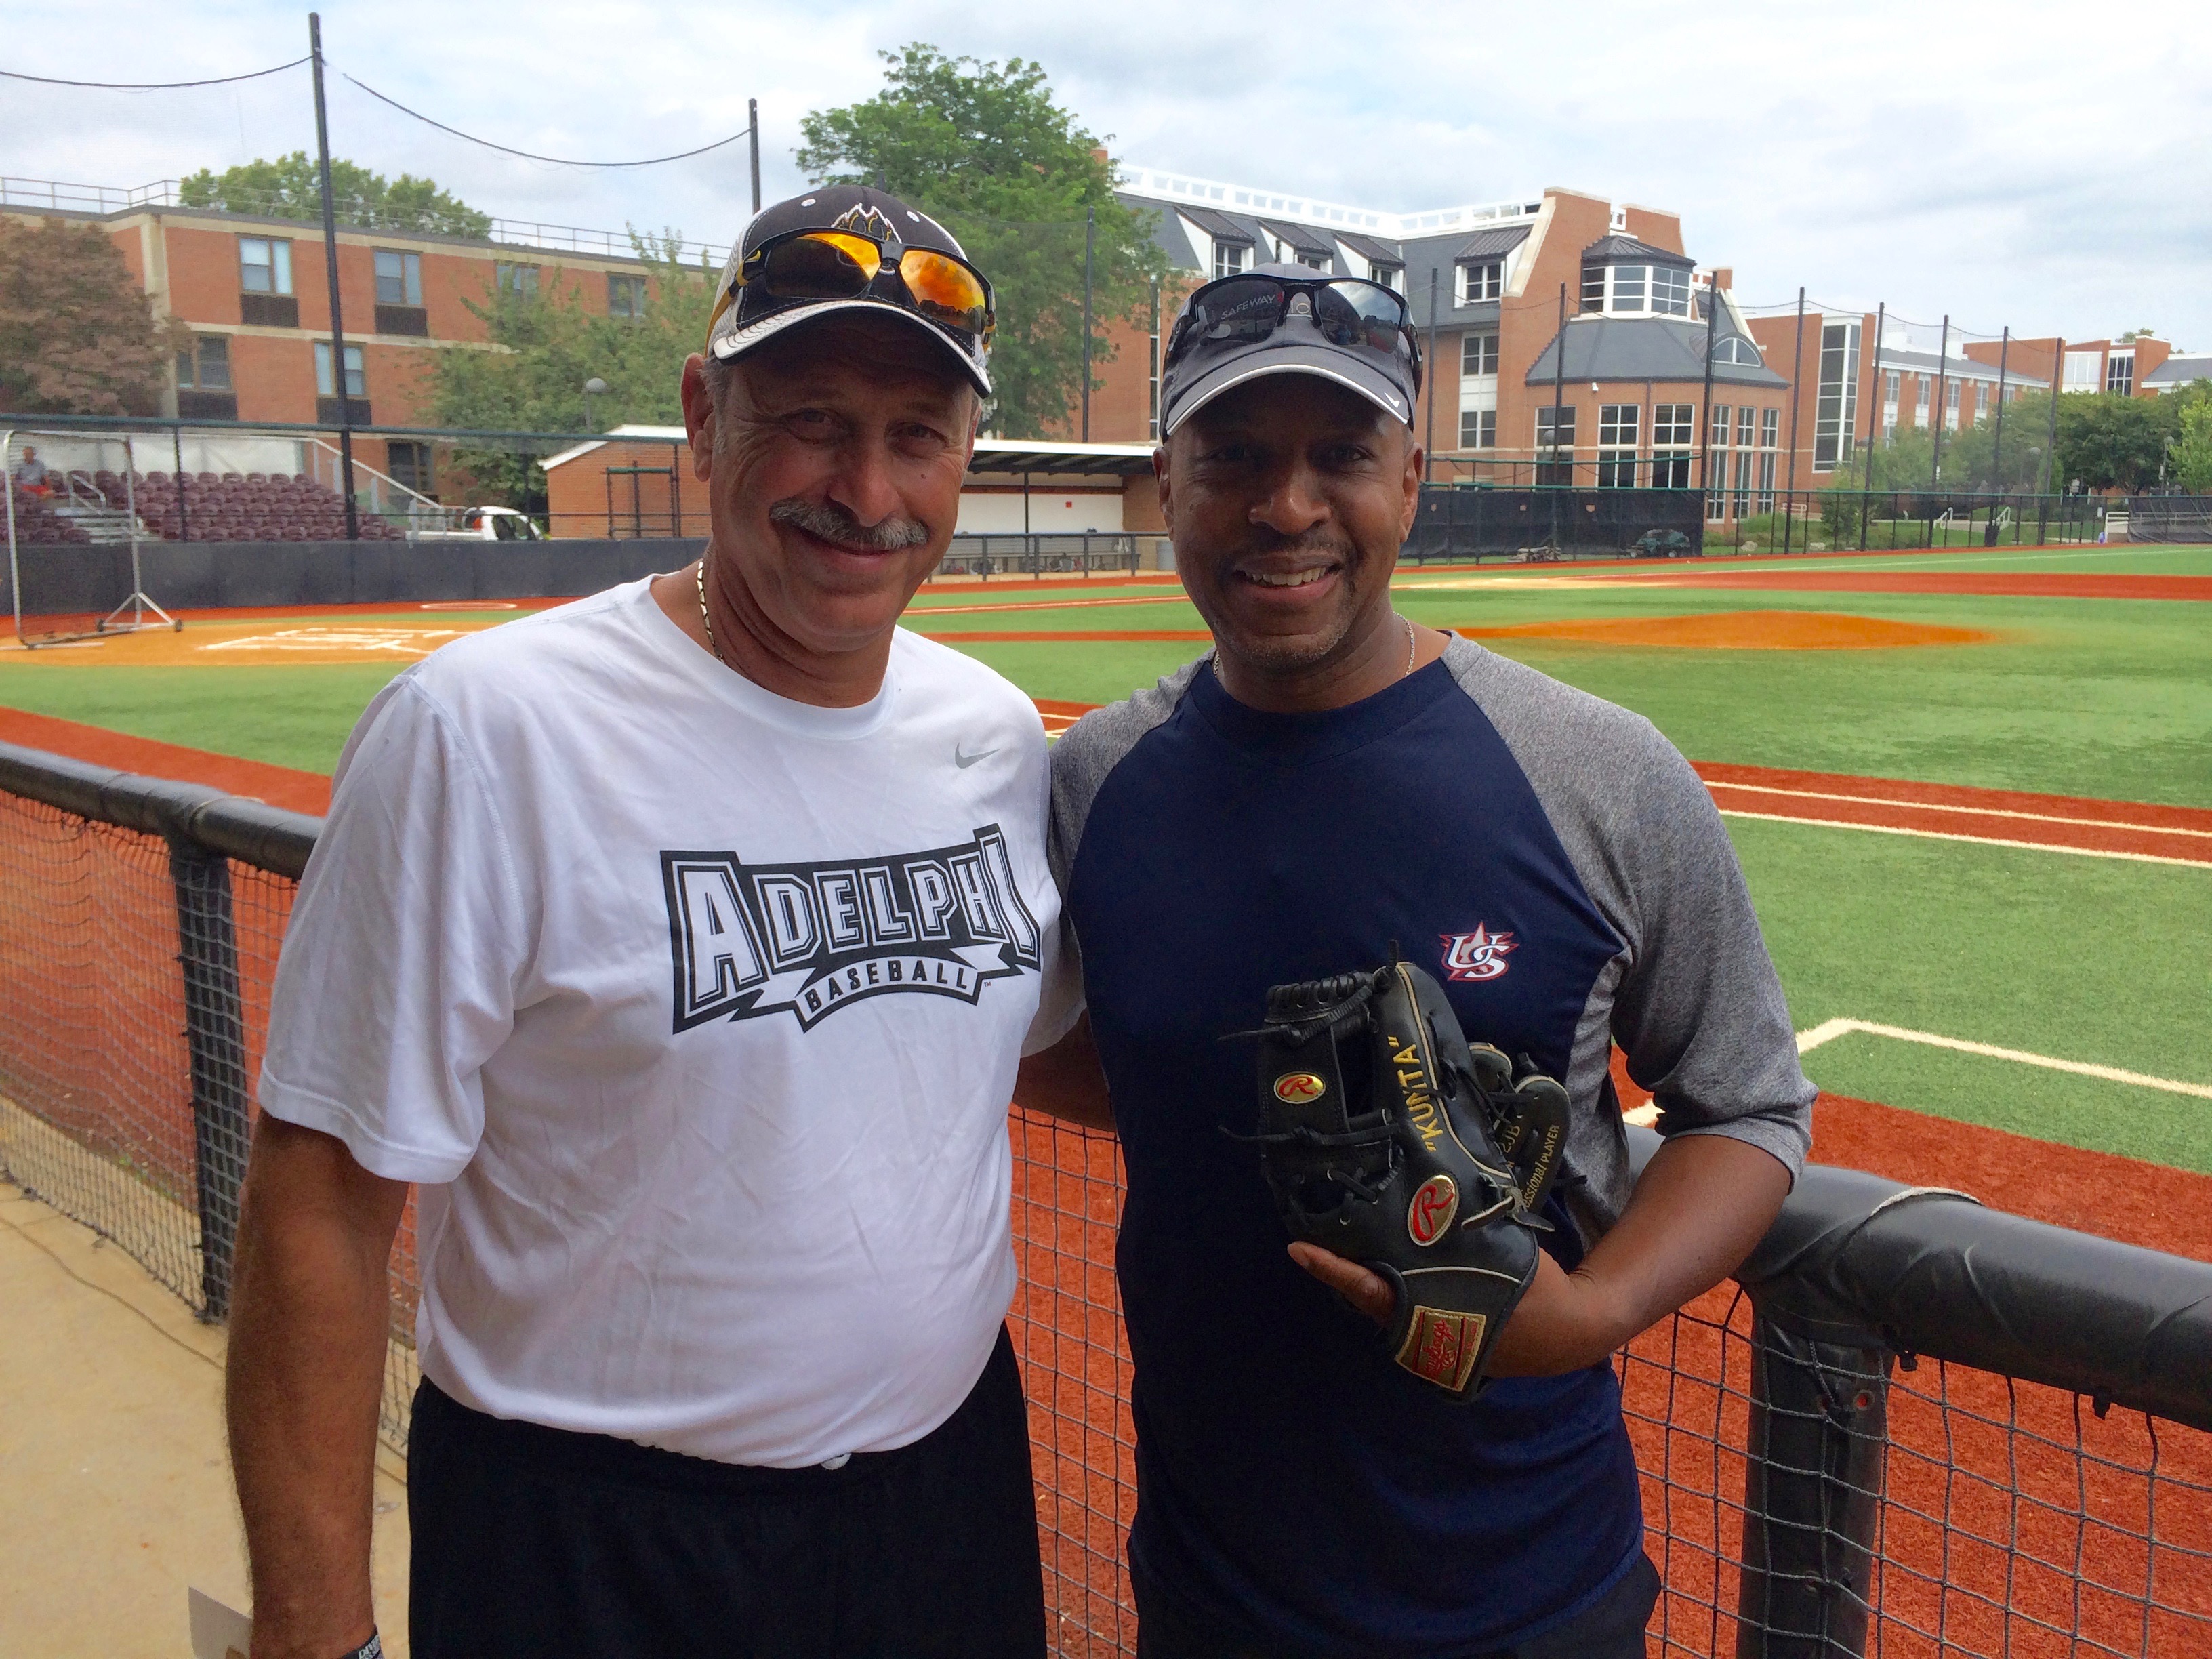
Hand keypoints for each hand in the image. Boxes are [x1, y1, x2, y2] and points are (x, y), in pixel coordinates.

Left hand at [1286, 1243, 1631, 1376]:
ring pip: (1378, 1306)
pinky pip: (1397, 1310)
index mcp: (1432, 1311)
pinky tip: (1374, 1257)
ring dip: (1356, 1275)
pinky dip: (1382, 1285)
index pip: (1369, 1289)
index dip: (1331, 1268)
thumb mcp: (1498, 1250)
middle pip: (1364, 1298)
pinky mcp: (1434, 1340)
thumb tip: (1433, 1196)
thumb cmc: (1532, 1285)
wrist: (1565, 1332)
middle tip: (1309, 1228)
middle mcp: (1419, 1334)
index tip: (1297, 1248)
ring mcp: (1425, 1342)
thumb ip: (1460, 1230)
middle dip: (1337, 1267)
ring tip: (1332, 1237)